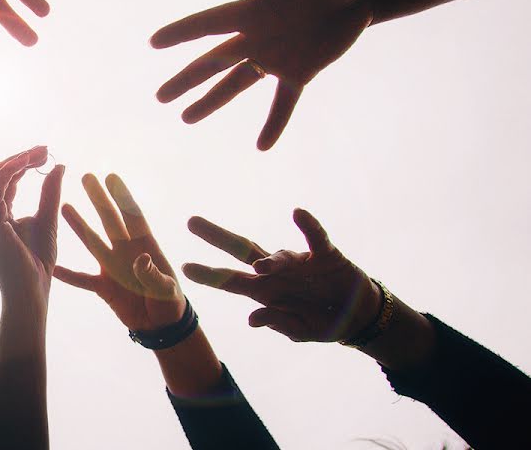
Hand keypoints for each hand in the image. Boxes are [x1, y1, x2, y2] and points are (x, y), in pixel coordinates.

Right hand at [0, 147, 64, 308]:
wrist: (31, 292)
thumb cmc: (38, 263)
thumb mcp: (48, 220)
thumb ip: (49, 193)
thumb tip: (58, 166)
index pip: (4, 179)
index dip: (24, 162)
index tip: (46, 153)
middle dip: (21, 157)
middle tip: (45, 149)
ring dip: (19, 159)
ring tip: (42, 152)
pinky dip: (13, 168)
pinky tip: (31, 162)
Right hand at [55, 173, 183, 330]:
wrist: (161, 326)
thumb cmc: (171, 303)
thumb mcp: (167, 289)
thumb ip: (153, 275)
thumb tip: (141, 258)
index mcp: (146, 246)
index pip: (133, 217)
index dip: (123, 197)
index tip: (112, 177)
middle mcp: (126, 251)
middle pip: (110, 221)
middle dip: (99, 199)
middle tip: (86, 177)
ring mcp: (113, 267)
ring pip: (93, 243)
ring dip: (79, 226)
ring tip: (65, 206)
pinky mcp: (104, 287)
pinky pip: (83, 280)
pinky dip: (69, 275)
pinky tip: (53, 267)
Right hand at [150, 0, 372, 149]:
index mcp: (255, 11)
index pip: (211, 24)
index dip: (184, 32)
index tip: (154, 42)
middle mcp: (257, 38)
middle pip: (214, 62)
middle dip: (187, 79)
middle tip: (160, 97)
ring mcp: (275, 58)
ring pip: (235, 84)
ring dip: (211, 102)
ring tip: (186, 119)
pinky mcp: (300, 72)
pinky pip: (283, 102)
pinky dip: (275, 123)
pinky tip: (263, 146)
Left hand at [182, 209, 380, 341]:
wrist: (360, 317)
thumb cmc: (323, 321)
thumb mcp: (299, 330)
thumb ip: (277, 322)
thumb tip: (251, 319)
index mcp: (265, 292)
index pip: (230, 282)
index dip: (210, 275)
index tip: (184, 268)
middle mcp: (277, 273)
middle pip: (241, 251)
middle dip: (217, 237)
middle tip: (191, 222)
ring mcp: (300, 262)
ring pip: (278, 255)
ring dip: (270, 261)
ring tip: (260, 268)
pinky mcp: (326, 255)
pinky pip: (315, 238)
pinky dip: (308, 226)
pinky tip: (298, 214)